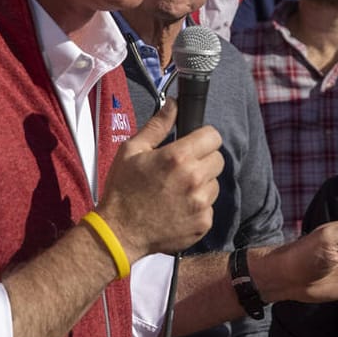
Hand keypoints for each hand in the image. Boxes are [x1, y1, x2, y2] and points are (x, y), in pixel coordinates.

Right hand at [95, 99, 223, 259]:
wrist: (119, 232)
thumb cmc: (123, 190)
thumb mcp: (132, 151)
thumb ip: (158, 126)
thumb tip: (173, 104)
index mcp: (178, 157)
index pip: (213, 136)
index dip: (203, 138)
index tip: (194, 143)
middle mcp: (194, 179)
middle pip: (218, 159)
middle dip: (203, 160)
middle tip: (182, 169)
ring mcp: (201, 203)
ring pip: (215, 184)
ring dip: (202, 184)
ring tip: (178, 190)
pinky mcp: (203, 224)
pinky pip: (209, 207)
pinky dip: (198, 207)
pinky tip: (178, 208)